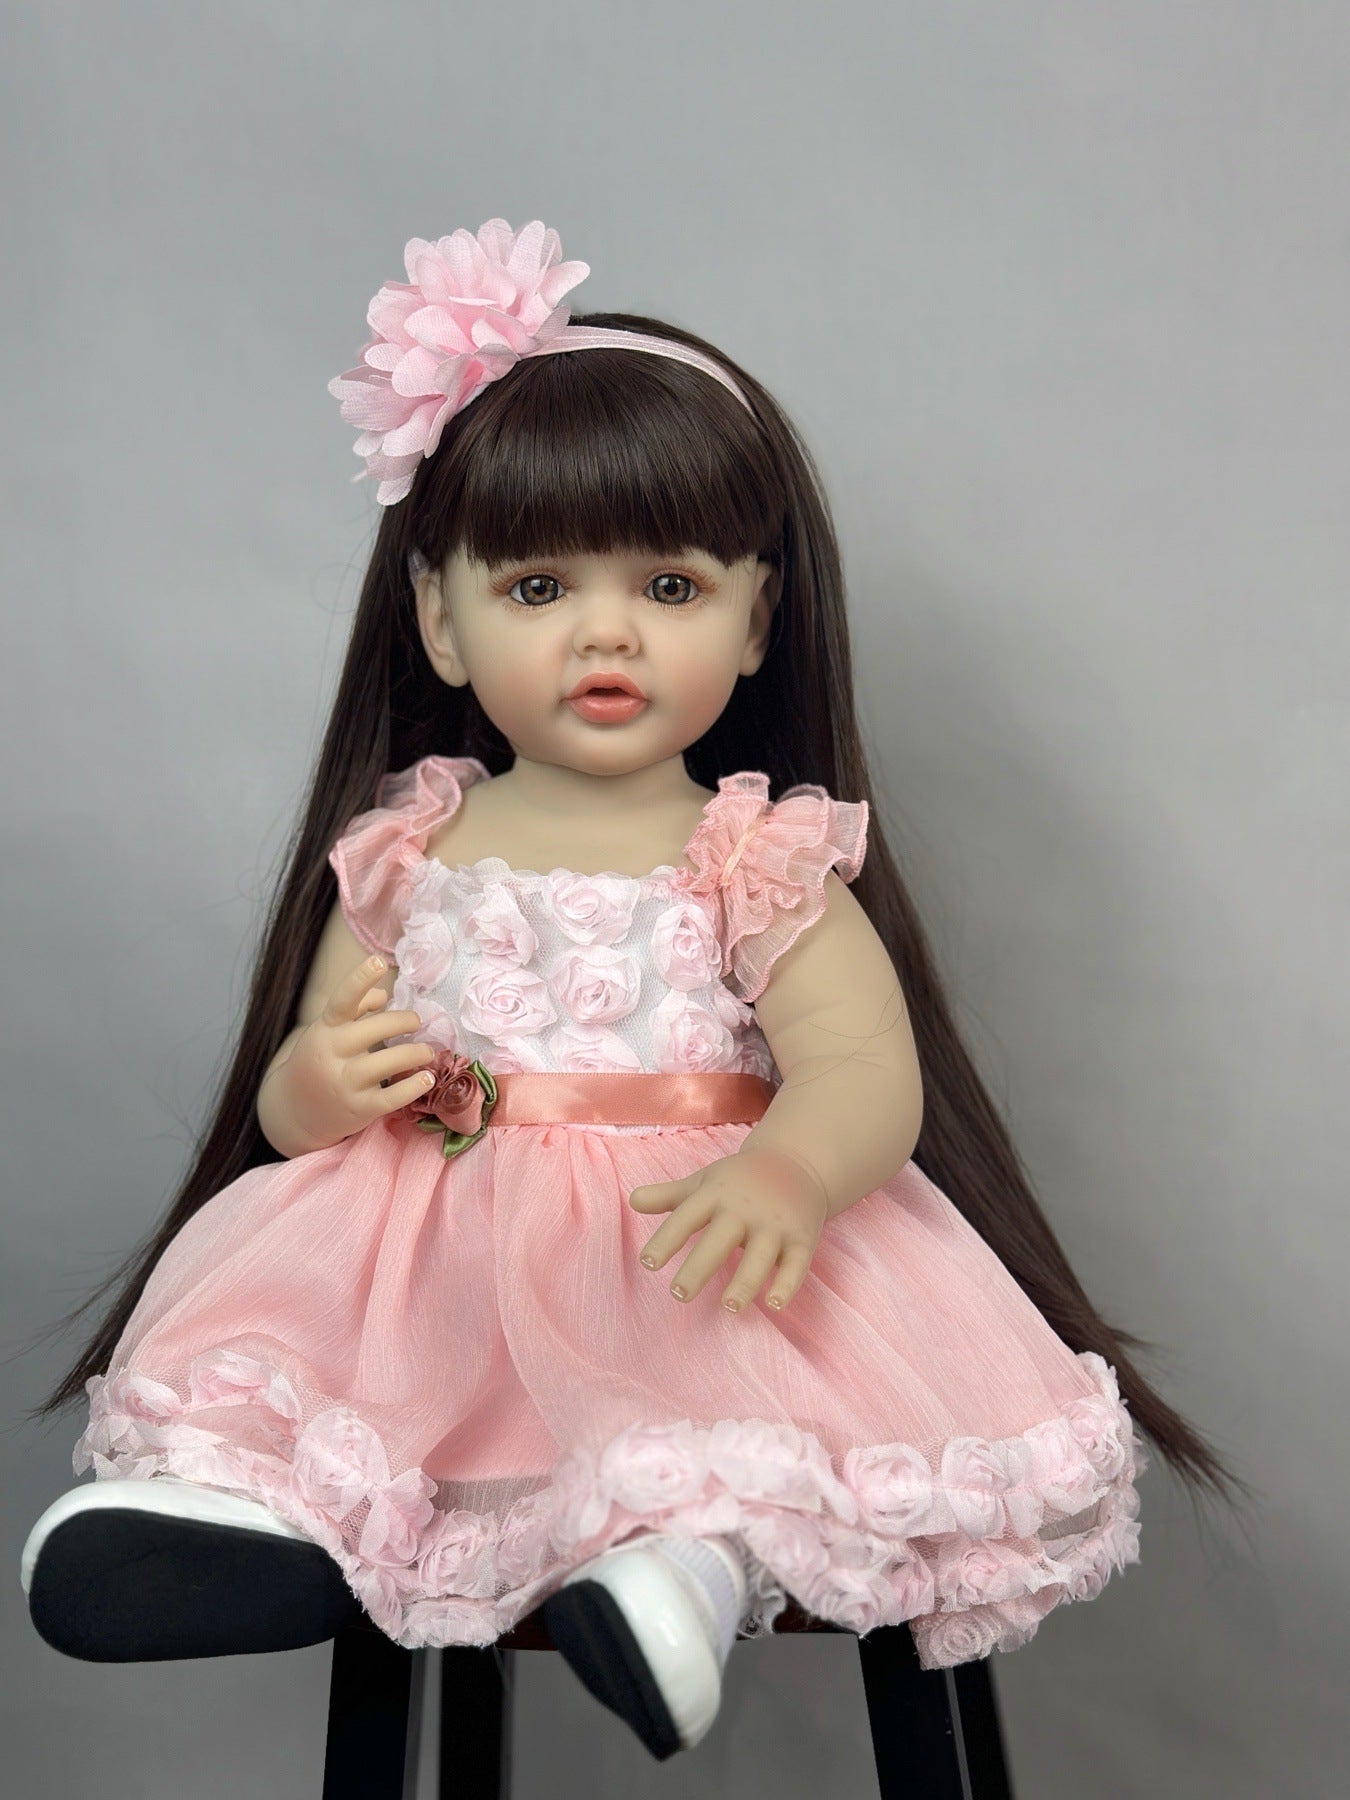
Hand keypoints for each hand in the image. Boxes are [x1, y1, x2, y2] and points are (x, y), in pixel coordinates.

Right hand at [259, 956, 435, 1155]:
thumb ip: (354, 1009)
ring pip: (385, 1064)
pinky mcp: (357, 1109)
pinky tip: (427, 1079)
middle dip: (401, 1022)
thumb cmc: (317, 1061)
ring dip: (414, 1053)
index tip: (379, 961)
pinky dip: (413, 1087)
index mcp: (325, 1030)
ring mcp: (343, 1083)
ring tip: (428, 1051)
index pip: (342, 1000)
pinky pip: (390, 1098)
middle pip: (373, 1030)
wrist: (292, 1111)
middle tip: (417, 1021)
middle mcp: (331, 1054)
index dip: (360, 979)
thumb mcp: (327, 1031)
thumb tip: (383, 995)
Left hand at [629, 1145, 828, 1314]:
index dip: (667, 1240)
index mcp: (716, 1195)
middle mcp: (744, 1210)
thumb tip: (631, 1200)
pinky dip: (787, 1284)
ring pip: (760, 1256)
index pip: (686, 1218)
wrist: (796, 1163)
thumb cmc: (738, 1181)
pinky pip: (796, 1264)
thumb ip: (668, 1196)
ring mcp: (774, 1225)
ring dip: (746, 1281)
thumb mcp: (703, 1183)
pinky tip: (774, 1304)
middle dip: (699, 1267)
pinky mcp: (801, 1239)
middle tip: (678, 1294)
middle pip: (720, 1240)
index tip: (647, 1263)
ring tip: (729, 1307)